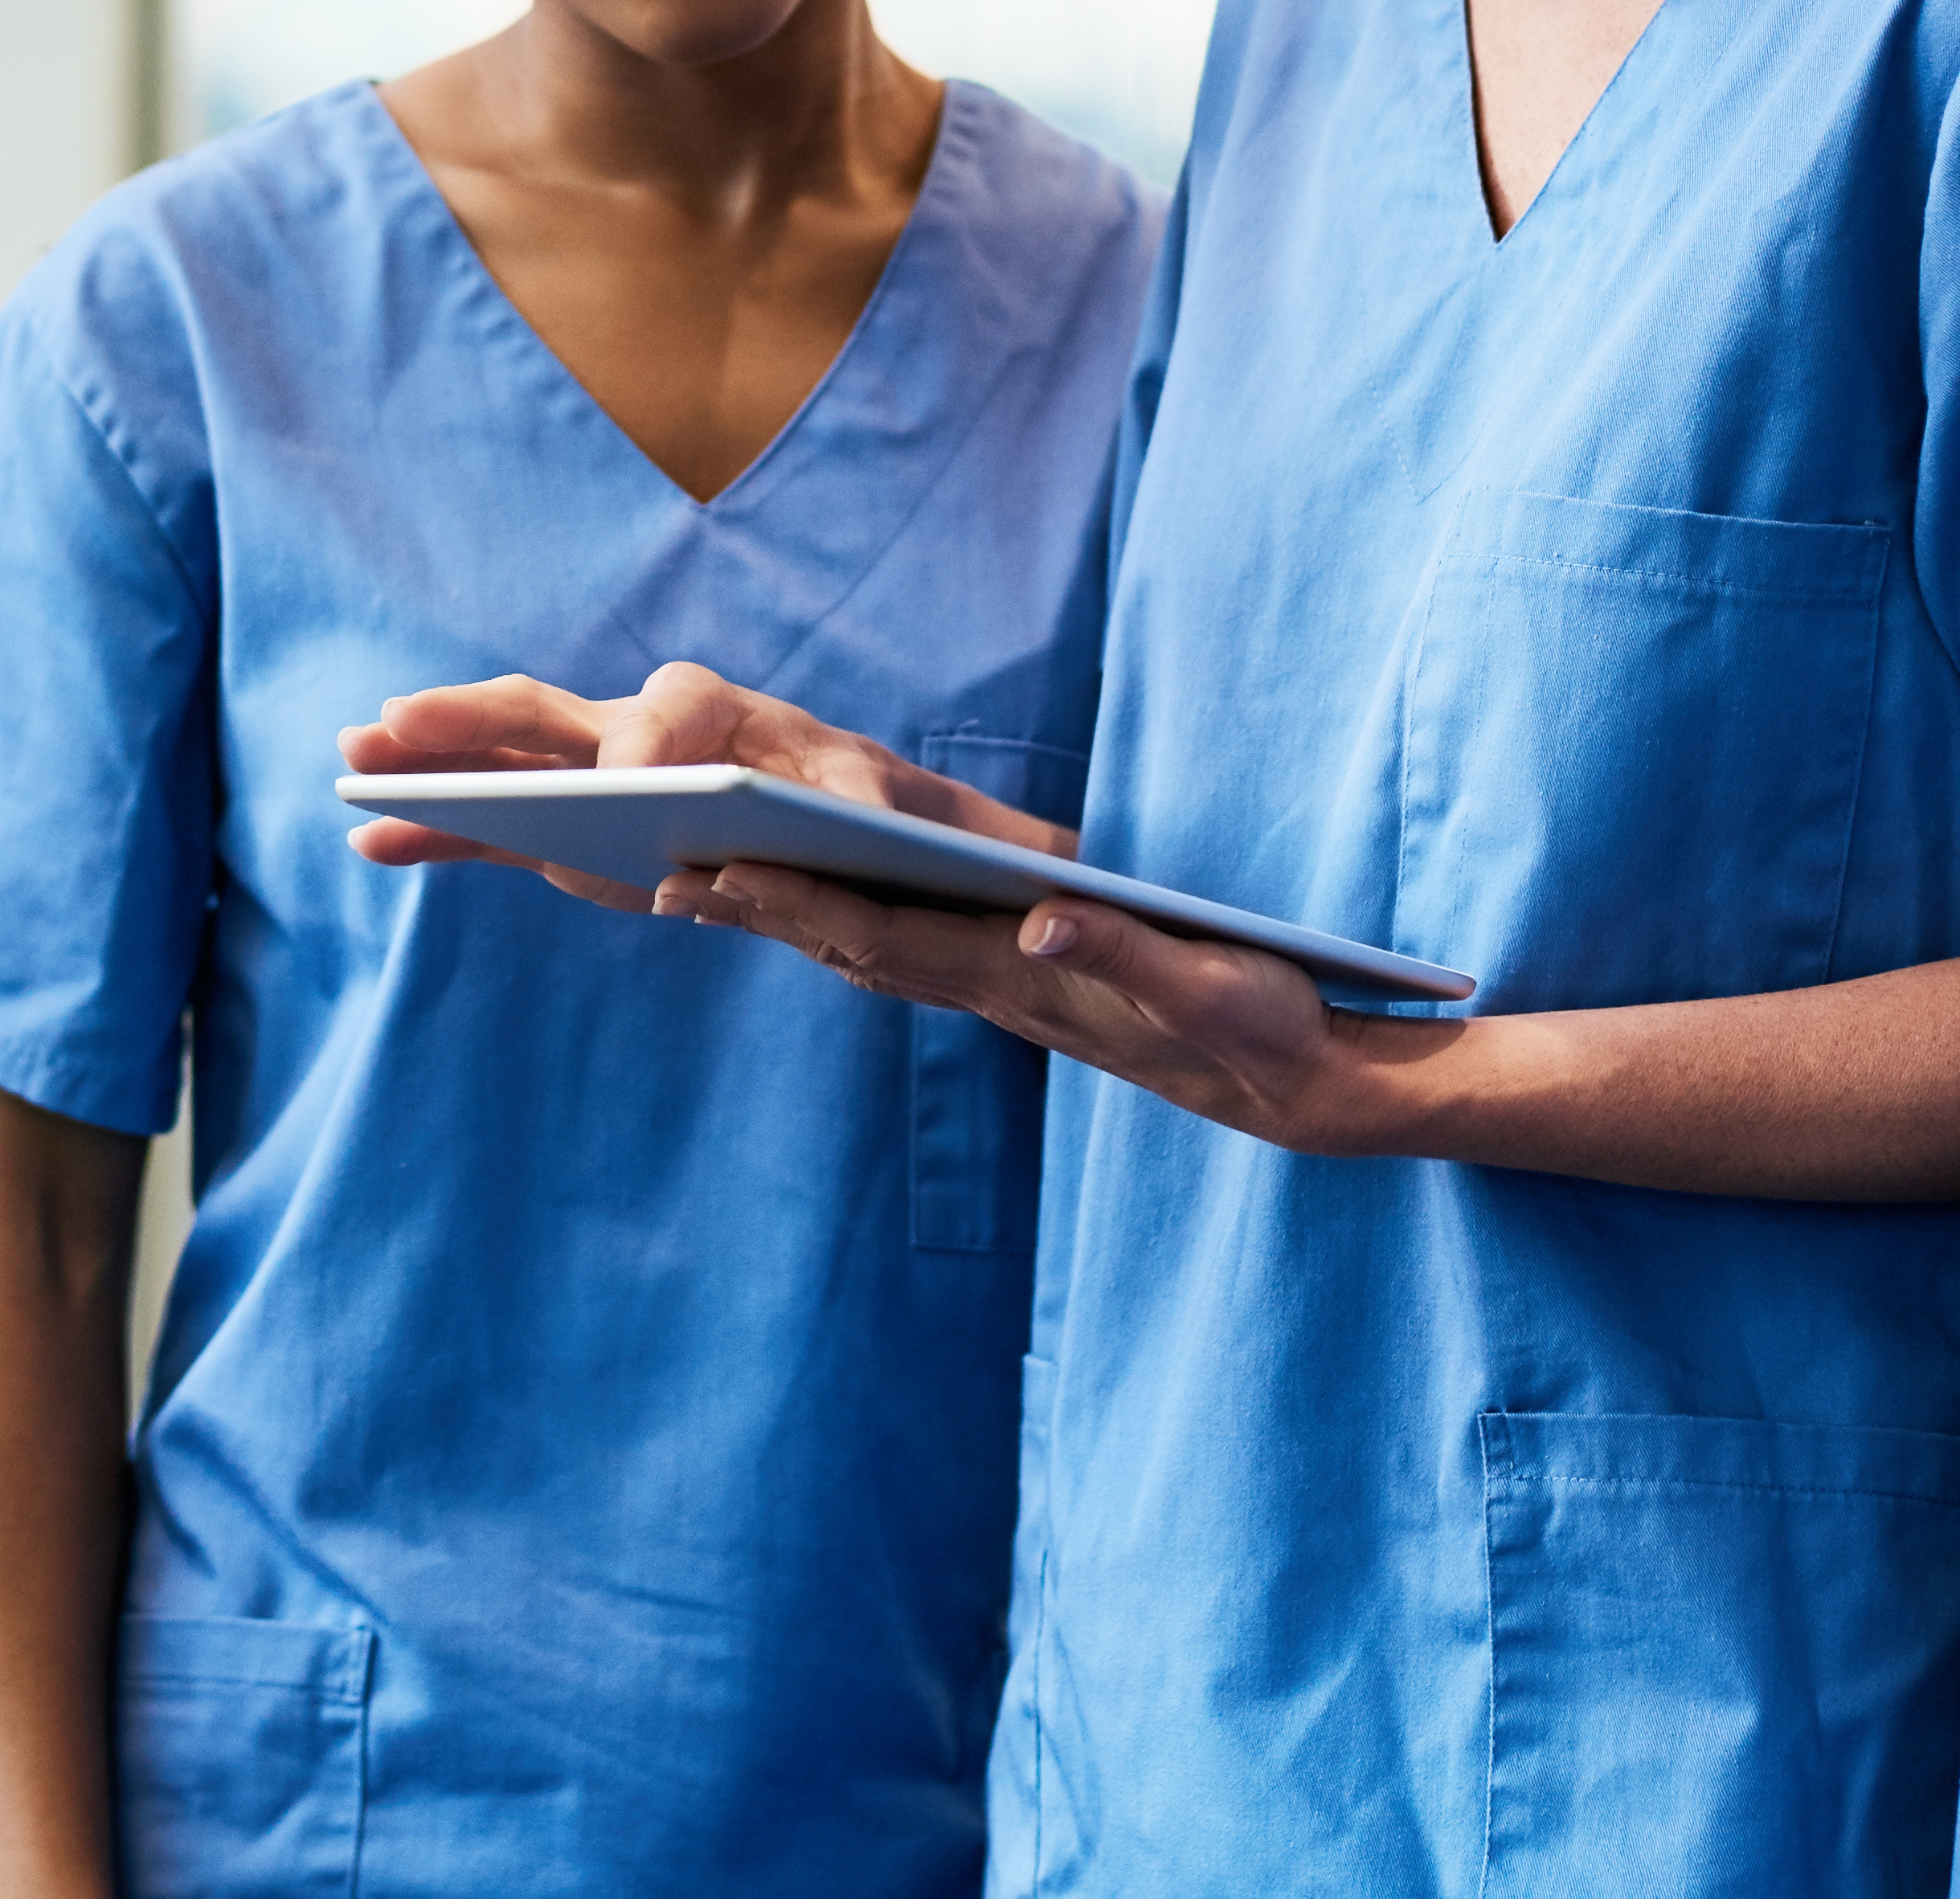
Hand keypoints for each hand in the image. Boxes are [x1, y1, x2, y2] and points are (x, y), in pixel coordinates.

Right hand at [336, 659, 1058, 912]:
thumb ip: (844, 818)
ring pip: (505, 762)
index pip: (670, 711)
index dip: (642, 744)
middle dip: (471, 716)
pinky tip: (374, 840)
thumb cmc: (874, 815)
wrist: (859, 841)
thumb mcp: (882, 812)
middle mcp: (647, 730)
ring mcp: (598, 777)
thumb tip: (764, 847)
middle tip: (396, 719)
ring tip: (354, 767)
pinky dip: (440, 831)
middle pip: (550, 711)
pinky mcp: (576, 828)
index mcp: (726, 715)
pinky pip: (499, 825)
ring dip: (429, 763)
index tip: (622, 779)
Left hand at [665, 863, 1399, 1157]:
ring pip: (878, 955)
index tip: (719, 872)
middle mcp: (1004, 993)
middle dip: (761, 910)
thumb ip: (1128, 952)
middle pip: (858, 948)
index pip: (892, 938)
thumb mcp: (1212, 986)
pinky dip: (851, 929)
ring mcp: (1013, 995)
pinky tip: (816, 909)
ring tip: (704, 886)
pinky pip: (918, 958)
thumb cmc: (1264, 1025)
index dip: (802, 905)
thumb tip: (1042, 920)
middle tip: (660, 872)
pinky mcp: (1031, 990)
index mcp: (1031, 983)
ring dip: (792, 921)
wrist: (1299, 1087)